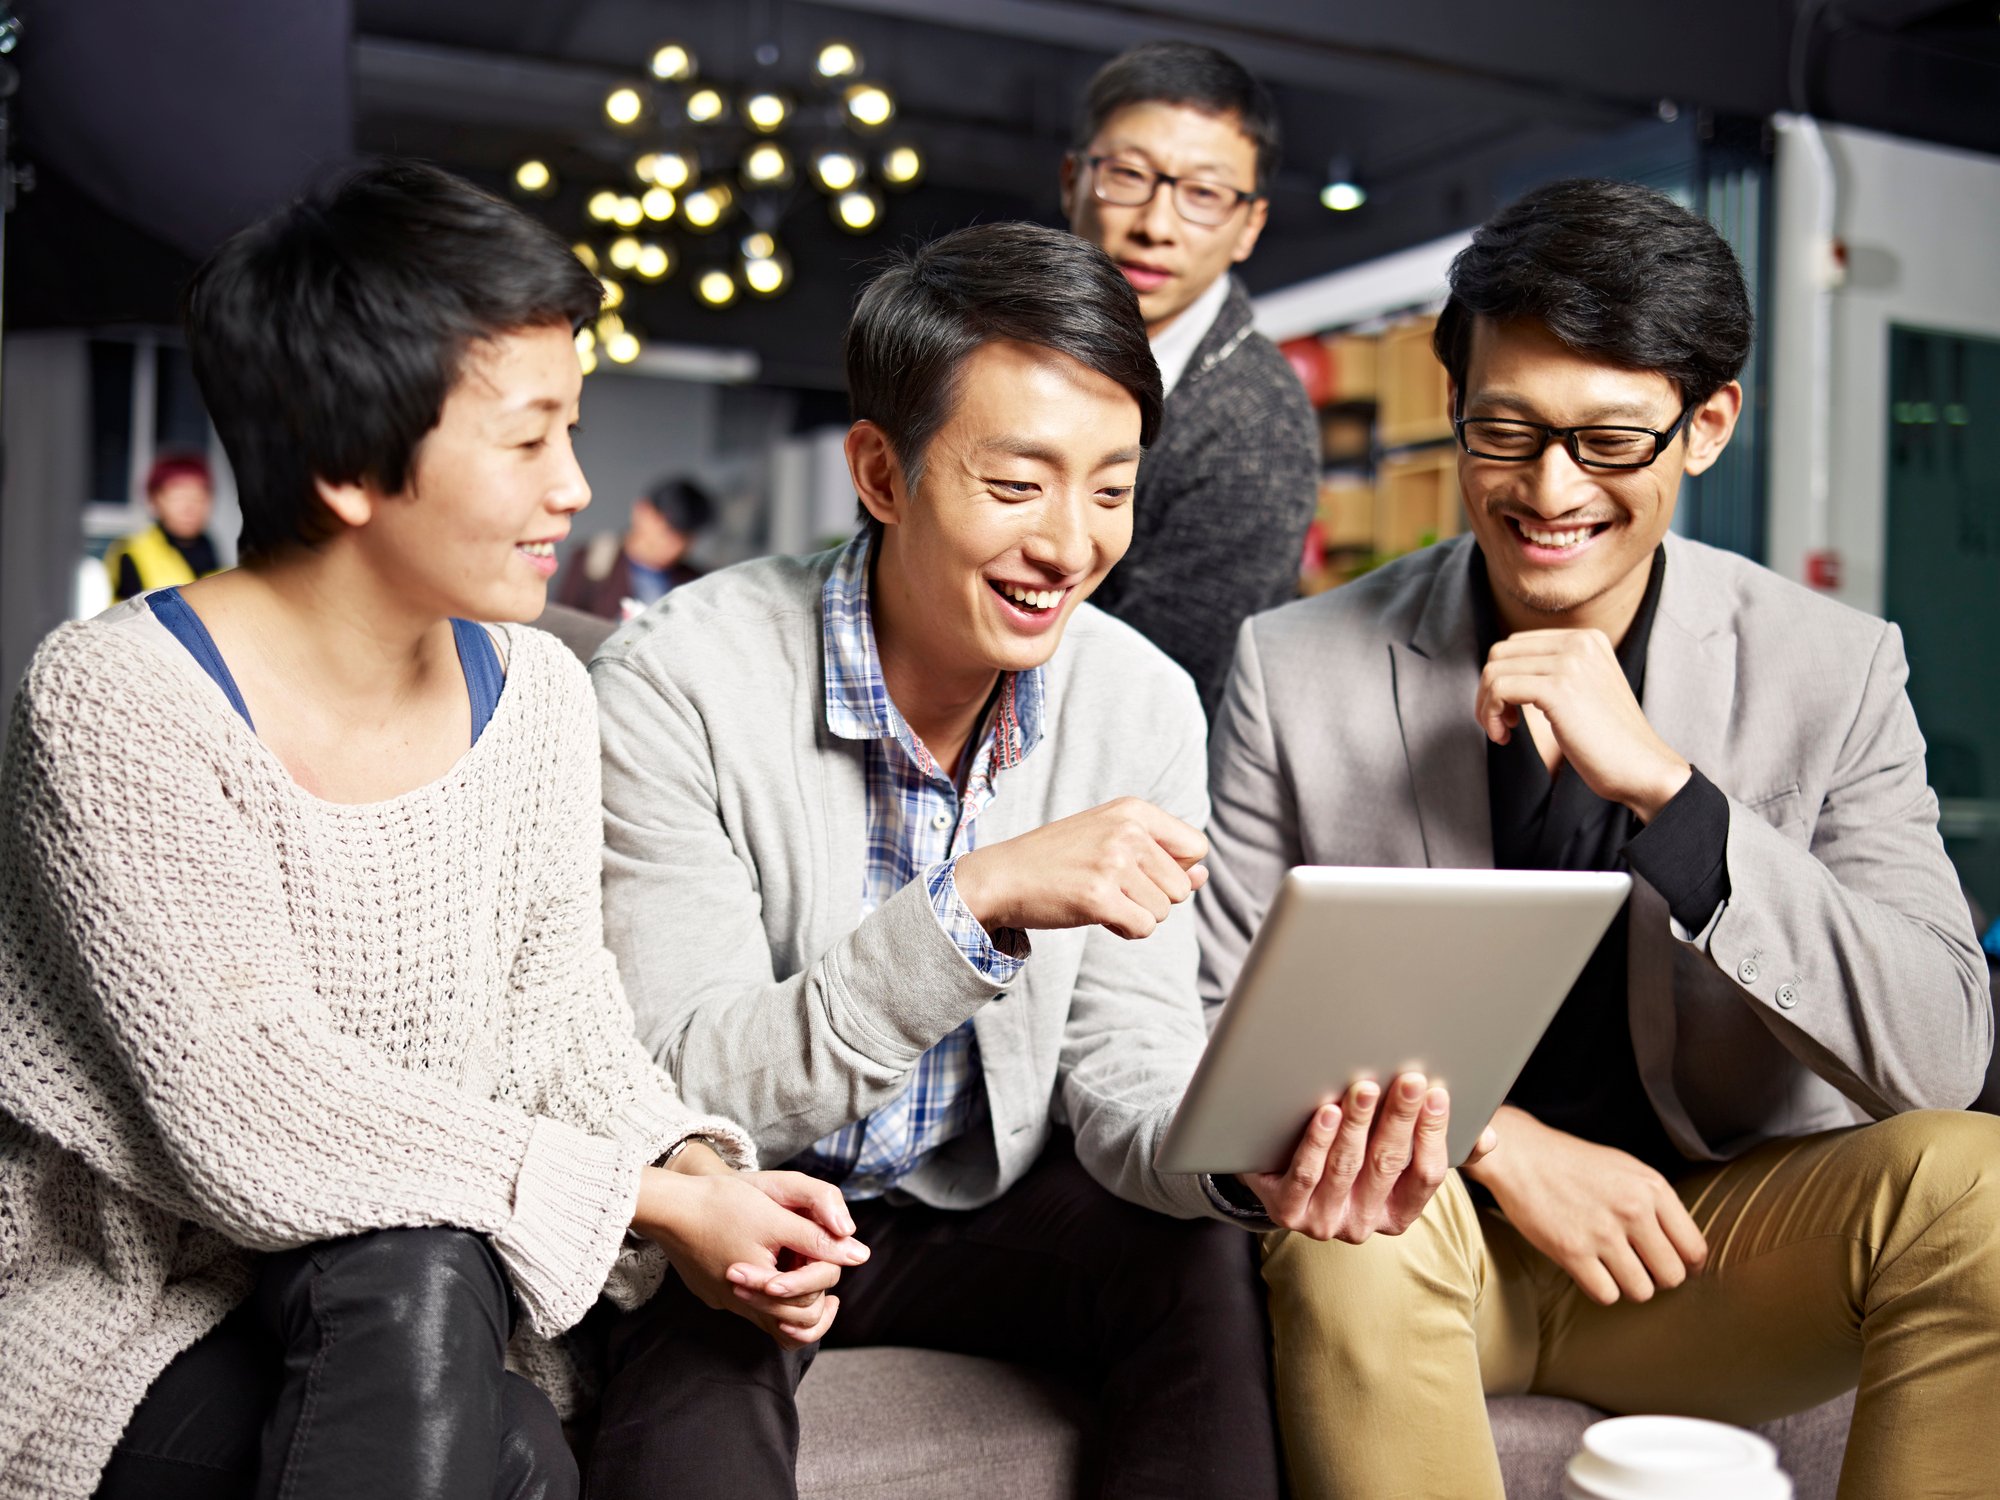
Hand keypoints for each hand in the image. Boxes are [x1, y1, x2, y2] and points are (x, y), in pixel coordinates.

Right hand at [631, 1162, 868, 1345]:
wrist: (669, 1206)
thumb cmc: (720, 1206)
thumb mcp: (775, 1216)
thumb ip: (817, 1238)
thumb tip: (860, 1255)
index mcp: (762, 1289)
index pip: (810, 1305)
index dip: (824, 1280)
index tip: (831, 1257)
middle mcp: (742, 1306)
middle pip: (793, 1324)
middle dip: (814, 1300)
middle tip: (827, 1280)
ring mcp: (726, 1303)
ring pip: (771, 1321)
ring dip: (793, 1301)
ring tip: (807, 1275)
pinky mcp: (714, 1295)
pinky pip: (750, 1307)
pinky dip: (768, 1296)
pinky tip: (772, 1269)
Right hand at [952, 796, 1206, 939]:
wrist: (1002, 876)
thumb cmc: (1058, 859)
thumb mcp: (1111, 840)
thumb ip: (1161, 856)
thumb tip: (1202, 876)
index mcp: (1134, 810)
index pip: (1196, 846)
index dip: (1177, 869)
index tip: (1143, 872)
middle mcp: (1127, 832)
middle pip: (1182, 886)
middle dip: (1155, 898)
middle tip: (1114, 888)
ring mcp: (1113, 863)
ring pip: (1164, 910)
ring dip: (1137, 915)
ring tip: (1101, 898)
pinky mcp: (1099, 897)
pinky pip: (1143, 928)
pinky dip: (1125, 930)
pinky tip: (1098, 914)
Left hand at [1240, 1073, 1496, 1242]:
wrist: (1279, 1174)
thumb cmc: (1351, 1157)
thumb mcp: (1396, 1157)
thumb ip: (1444, 1147)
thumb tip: (1486, 1138)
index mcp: (1398, 1212)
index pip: (1426, 1175)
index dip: (1433, 1134)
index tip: (1437, 1094)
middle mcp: (1364, 1224)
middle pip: (1387, 1165)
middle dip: (1399, 1119)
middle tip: (1407, 1080)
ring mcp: (1324, 1221)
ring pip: (1345, 1168)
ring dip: (1357, 1124)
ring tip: (1364, 1088)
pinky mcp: (1287, 1210)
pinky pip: (1305, 1176)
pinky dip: (1317, 1143)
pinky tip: (1326, 1113)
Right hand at [1466, 1105, 1706, 1304]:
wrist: (1520, 1154)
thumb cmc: (1573, 1163)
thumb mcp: (1627, 1170)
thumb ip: (1657, 1204)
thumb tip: (1682, 1247)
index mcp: (1652, 1188)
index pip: (1693, 1249)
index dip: (1687, 1266)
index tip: (1672, 1266)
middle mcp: (1633, 1210)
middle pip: (1672, 1276)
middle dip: (1657, 1278)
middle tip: (1638, 1267)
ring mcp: (1602, 1232)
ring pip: (1641, 1291)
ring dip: (1628, 1285)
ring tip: (1611, 1267)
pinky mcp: (1572, 1251)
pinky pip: (1606, 1295)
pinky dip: (1599, 1289)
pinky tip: (1589, 1269)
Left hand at [1475, 629, 1690, 820]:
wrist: (1643, 768)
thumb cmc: (1609, 741)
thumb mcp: (1584, 691)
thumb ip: (1553, 672)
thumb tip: (1500, 672)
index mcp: (1586, 639)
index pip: (1517, 645)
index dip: (1502, 679)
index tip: (1509, 712)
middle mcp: (1578, 642)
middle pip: (1501, 654)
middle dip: (1488, 691)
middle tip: (1500, 724)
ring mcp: (1570, 662)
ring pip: (1494, 672)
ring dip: (1486, 706)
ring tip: (1502, 732)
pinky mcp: (1559, 688)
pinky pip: (1500, 689)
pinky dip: (1491, 715)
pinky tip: (1505, 737)